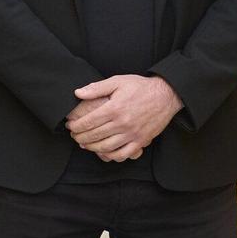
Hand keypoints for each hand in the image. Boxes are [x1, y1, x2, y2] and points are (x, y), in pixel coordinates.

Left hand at [67, 75, 181, 160]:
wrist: (166, 95)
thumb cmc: (140, 87)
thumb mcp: (118, 81)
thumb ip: (97, 88)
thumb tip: (78, 93)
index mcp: (114, 108)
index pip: (88, 122)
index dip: (76, 126)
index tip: (70, 126)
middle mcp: (122, 123)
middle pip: (94, 136)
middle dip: (80, 137)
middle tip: (74, 135)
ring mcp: (132, 133)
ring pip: (106, 147)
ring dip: (91, 148)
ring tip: (85, 144)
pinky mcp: (141, 140)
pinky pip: (123, 154)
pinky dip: (111, 156)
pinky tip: (103, 152)